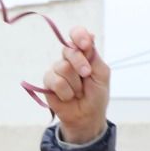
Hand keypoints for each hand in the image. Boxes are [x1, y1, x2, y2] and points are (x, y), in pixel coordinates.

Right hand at [40, 27, 110, 145]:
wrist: (87, 116)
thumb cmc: (96, 94)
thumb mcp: (101, 73)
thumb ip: (93, 55)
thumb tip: (90, 35)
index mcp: (83, 53)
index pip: (76, 34)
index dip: (79, 35)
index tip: (85, 45)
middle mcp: (68, 59)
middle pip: (68, 50)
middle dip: (80, 64)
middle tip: (86, 75)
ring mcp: (57, 70)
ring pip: (62, 67)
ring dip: (74, 83)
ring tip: (78, 92)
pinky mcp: (48, 82)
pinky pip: (55, 81)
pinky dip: (65, 91)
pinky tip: (68, 97)